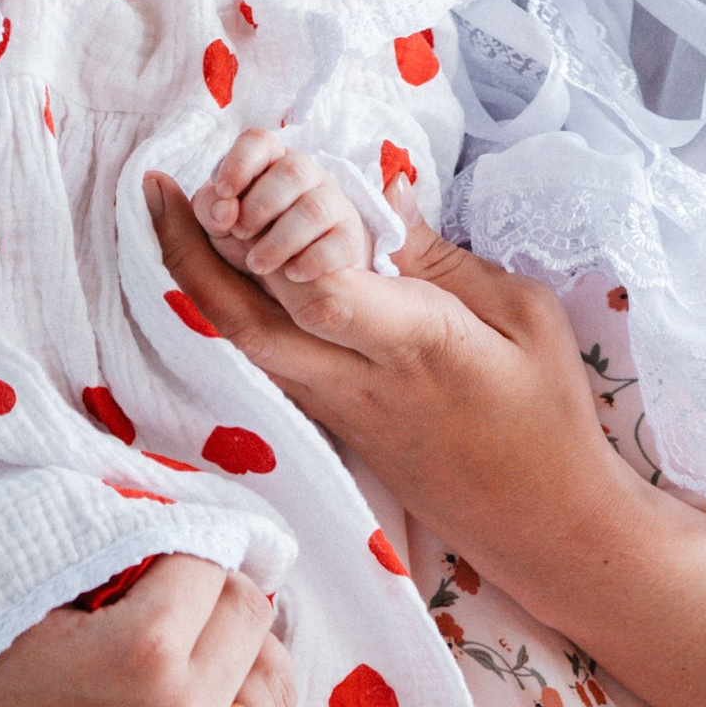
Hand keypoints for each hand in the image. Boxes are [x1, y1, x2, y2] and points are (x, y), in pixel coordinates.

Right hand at [0, 552, 305, 706]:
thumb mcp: (41, 591)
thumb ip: (124, 550)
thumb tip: (205, 522)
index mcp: (141, 651)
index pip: (214, 563)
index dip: (183, 555)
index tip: (157, 567)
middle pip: (253, 620)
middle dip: (215, 602)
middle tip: (176, 610)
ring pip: (274, 693)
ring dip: (243, 665)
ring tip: (202, 662)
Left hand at [147, 173, 626, 585]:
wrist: (542, 522)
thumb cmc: (548, 413)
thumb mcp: (525, 314)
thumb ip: (444, 257)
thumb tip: (381, 194)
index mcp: (416, 345)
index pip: (323, 296)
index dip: (274, 244)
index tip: (239, 184)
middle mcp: (357, 380)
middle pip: (250, 322)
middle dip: (193, 254)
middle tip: (157, 189)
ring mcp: (336, 410)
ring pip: (246, 345)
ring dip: (200, 281)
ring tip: (174, 215)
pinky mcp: (333, 425)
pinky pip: (266, 363)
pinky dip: (232, 312)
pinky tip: (217, 271)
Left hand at [197, 126, 371, 332]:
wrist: (302, 320)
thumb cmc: (250, 280)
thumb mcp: (210, 259)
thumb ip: (184, 230)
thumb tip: (151, 181)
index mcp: (262, 178)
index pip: (258, 143)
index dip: (239, 165)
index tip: (224, 197)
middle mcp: (303, 187)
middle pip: (291, 167)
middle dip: (259, 204)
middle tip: (241, 236)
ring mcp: (334, 215)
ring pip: (316, 203)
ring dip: (280, 237)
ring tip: (261, 266)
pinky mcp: (354, 249)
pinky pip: (341, 241)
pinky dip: (313, 260)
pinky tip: (294, 276)